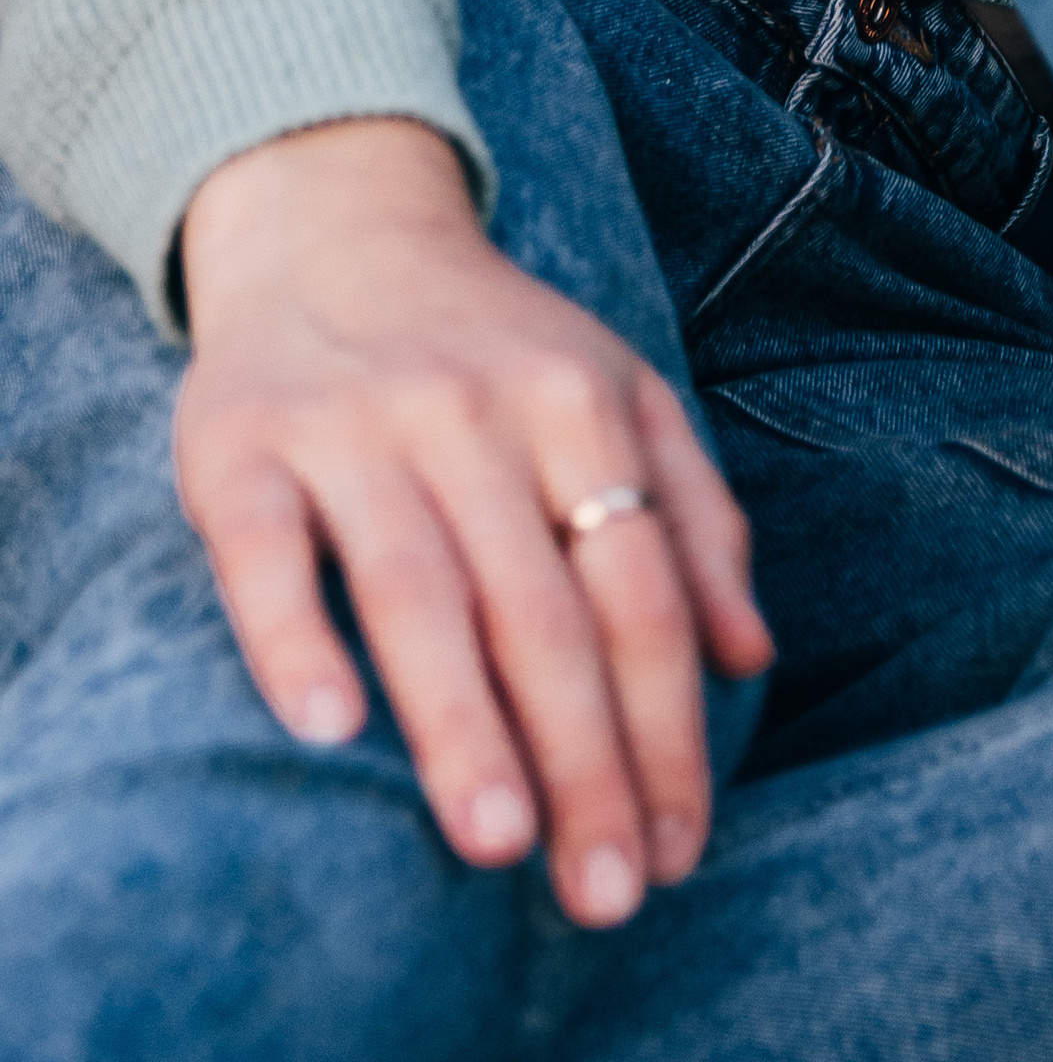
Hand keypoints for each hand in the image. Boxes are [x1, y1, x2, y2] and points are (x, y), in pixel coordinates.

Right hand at [175, 117, 773, 927]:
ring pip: (420, 589)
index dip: (666, 725)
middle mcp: (473, 409)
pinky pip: (267, 552)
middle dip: (584, 760)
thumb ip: (696, 515)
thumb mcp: (623, 393)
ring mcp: (356, 424)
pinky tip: (329, 728)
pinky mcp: (242, 444)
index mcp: (579, 400)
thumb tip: (751, 655)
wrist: (334, 222)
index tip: (678, 847)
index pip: (640, 590)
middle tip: (603, 890)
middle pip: (543, 609)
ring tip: (498, 842)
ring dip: (462, 723)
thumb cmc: (497, 342)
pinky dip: (297, 635)